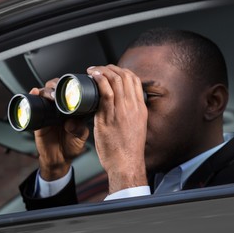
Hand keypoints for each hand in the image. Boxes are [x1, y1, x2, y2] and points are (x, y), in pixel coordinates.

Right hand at [30, 79, 88, 180]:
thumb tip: (71, 123)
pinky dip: (31, 96)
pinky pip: (32, 105)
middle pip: (55, 89)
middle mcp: (59, 108)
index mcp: (71, 109)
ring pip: (43, 94)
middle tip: (57, 92)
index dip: (69, 85)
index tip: (70, 86)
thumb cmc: (71, 147)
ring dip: (44, 90)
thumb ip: (79, 130)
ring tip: (46, 94)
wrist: (59, 159)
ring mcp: (47, 112)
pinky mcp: (37, 119)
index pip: (70, 91)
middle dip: (55, 85)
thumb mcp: (80, 138)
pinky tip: (32, 93)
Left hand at [87, 65, 147, 193]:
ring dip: (103, 70)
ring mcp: (122, 111)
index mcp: (140, 108)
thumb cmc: (128, 151)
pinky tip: (93, 76)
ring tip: (93, 70)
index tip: (111, 71)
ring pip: (116, 80)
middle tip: (98, 69)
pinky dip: (99, 80)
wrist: (127, 165)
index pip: (135, 80)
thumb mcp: (136, 128)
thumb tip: (119, 108)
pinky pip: (106, 92)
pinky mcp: (109, 117)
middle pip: (125, 76)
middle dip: (110, 68)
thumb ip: (129, 115)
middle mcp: (133, 107)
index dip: (122, 71)